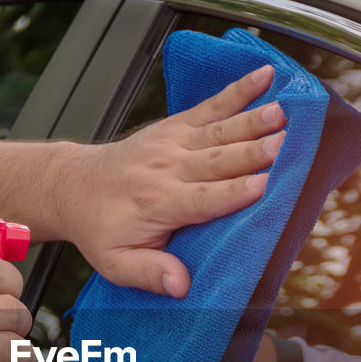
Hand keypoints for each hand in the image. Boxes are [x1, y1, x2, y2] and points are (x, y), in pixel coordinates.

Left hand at [57, 65, 286, 296]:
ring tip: (284, 111)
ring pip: (219, 130)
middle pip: (218, 160)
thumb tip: (181, 286)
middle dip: (253, 151)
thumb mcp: (115, 264)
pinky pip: (211, 106)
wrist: (74, 187)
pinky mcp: (176, 126)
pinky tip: (264, 75)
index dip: (234, 193)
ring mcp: (173, 143)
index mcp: (158, 203)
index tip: (265, 185)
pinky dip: (238, 89)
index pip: (203, 198)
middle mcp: (168, 169)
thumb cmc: (101, 229)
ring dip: (253, 120)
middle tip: (287, 143)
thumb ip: (149, 274)